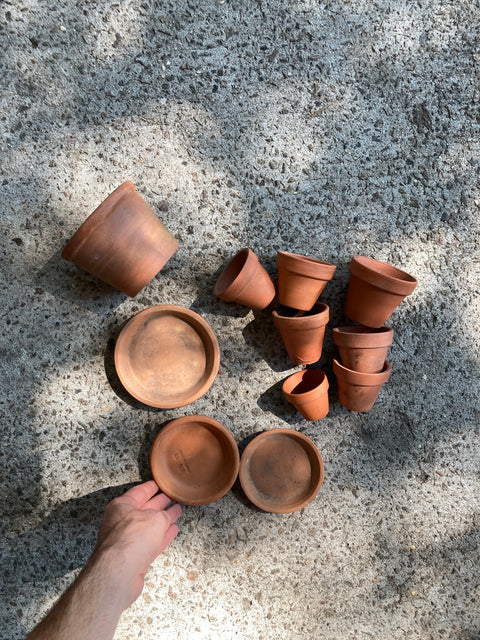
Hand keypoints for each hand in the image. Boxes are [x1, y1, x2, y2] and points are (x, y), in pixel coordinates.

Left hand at [92, 480, 181, 609]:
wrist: (120, 571)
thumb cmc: (133, 537)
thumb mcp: (155, 519)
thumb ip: (164, 515)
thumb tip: (168, 516)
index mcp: (121, 506)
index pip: (139, 492)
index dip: (151, 487)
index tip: (159, 484)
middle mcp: (121, 522)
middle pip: (143, 509)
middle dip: (158, 504)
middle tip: (171, 498)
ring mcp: (126, 540)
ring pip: (148, 527)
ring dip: (162, 521)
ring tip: (176, 513)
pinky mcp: (132, 557)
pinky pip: (150, 542)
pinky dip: (161, 537)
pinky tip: (172, 531)